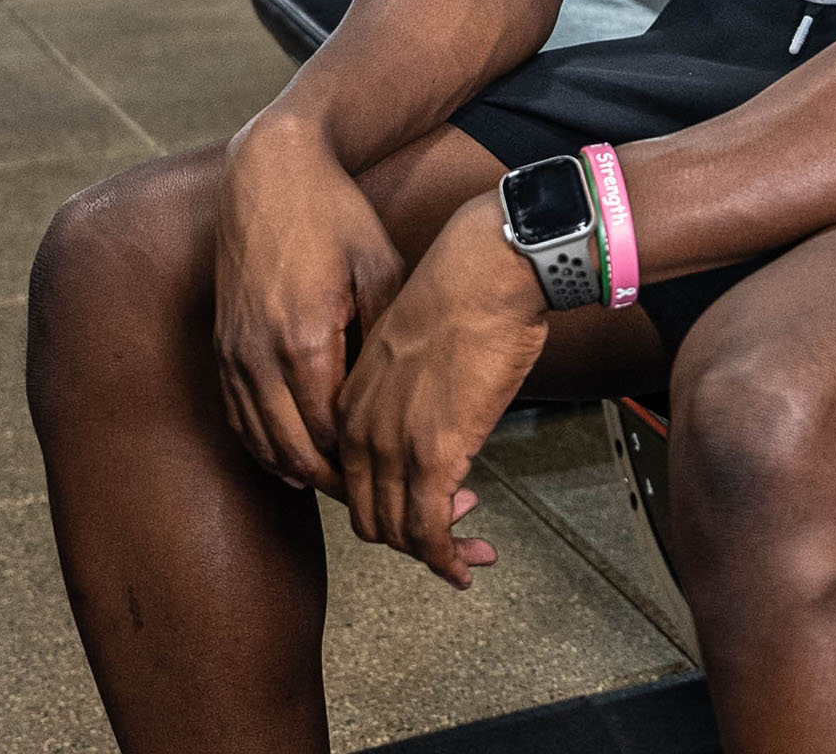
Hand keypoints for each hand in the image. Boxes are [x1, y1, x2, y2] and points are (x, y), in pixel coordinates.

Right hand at [214, 112, 405, 492]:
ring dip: (298, 467)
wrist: (270, 172)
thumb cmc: (334, 213)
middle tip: (372, 493)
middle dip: (334, 479)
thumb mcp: (380, 265)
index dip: (362, 464)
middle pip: (294, 451)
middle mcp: (259, 356)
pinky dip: (264, 444)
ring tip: (339, 481)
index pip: (331, 435)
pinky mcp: (221, 344)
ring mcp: (232, 352)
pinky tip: (293, 456)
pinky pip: (238, 416)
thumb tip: (396, 389)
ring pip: (261, 441)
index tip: (395, 474)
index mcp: (305, 340)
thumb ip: (385, 331)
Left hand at [336, 194, 549, 584]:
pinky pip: (430, 532)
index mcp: (351, 401)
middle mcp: (360, 430)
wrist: (485, 271)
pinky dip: (447, 558)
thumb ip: (406, 391)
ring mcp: (392, 446)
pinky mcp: (433, 455)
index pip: (353, 481)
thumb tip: (431, 414)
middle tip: (455, 530)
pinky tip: (466, 565)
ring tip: (471, 550)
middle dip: (411, 535)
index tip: (429, 505)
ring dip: (435, 551)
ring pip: (398, 532)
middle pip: (370, 516)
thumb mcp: (411, 346)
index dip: (391, 503)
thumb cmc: (462, 292)